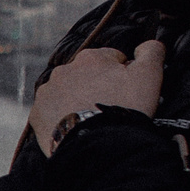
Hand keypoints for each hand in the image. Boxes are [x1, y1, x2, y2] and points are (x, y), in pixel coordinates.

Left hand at [27, 40, 165, 155]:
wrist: (96, 146)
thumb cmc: (123, 109)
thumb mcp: (149, 76)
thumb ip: (151, 53)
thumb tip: (149, 44)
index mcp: (91, 57)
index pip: (113, 60)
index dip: (125, 76)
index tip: (128, 93)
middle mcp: (65, 69)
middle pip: (88, 76)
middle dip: (99, 88)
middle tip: (111, 109)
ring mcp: (48, 92)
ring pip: (68, 93)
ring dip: (79, 101)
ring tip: (93, 121)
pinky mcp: (37, 114)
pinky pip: (51, 113)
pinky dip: (62, 118)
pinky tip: (76, 128)